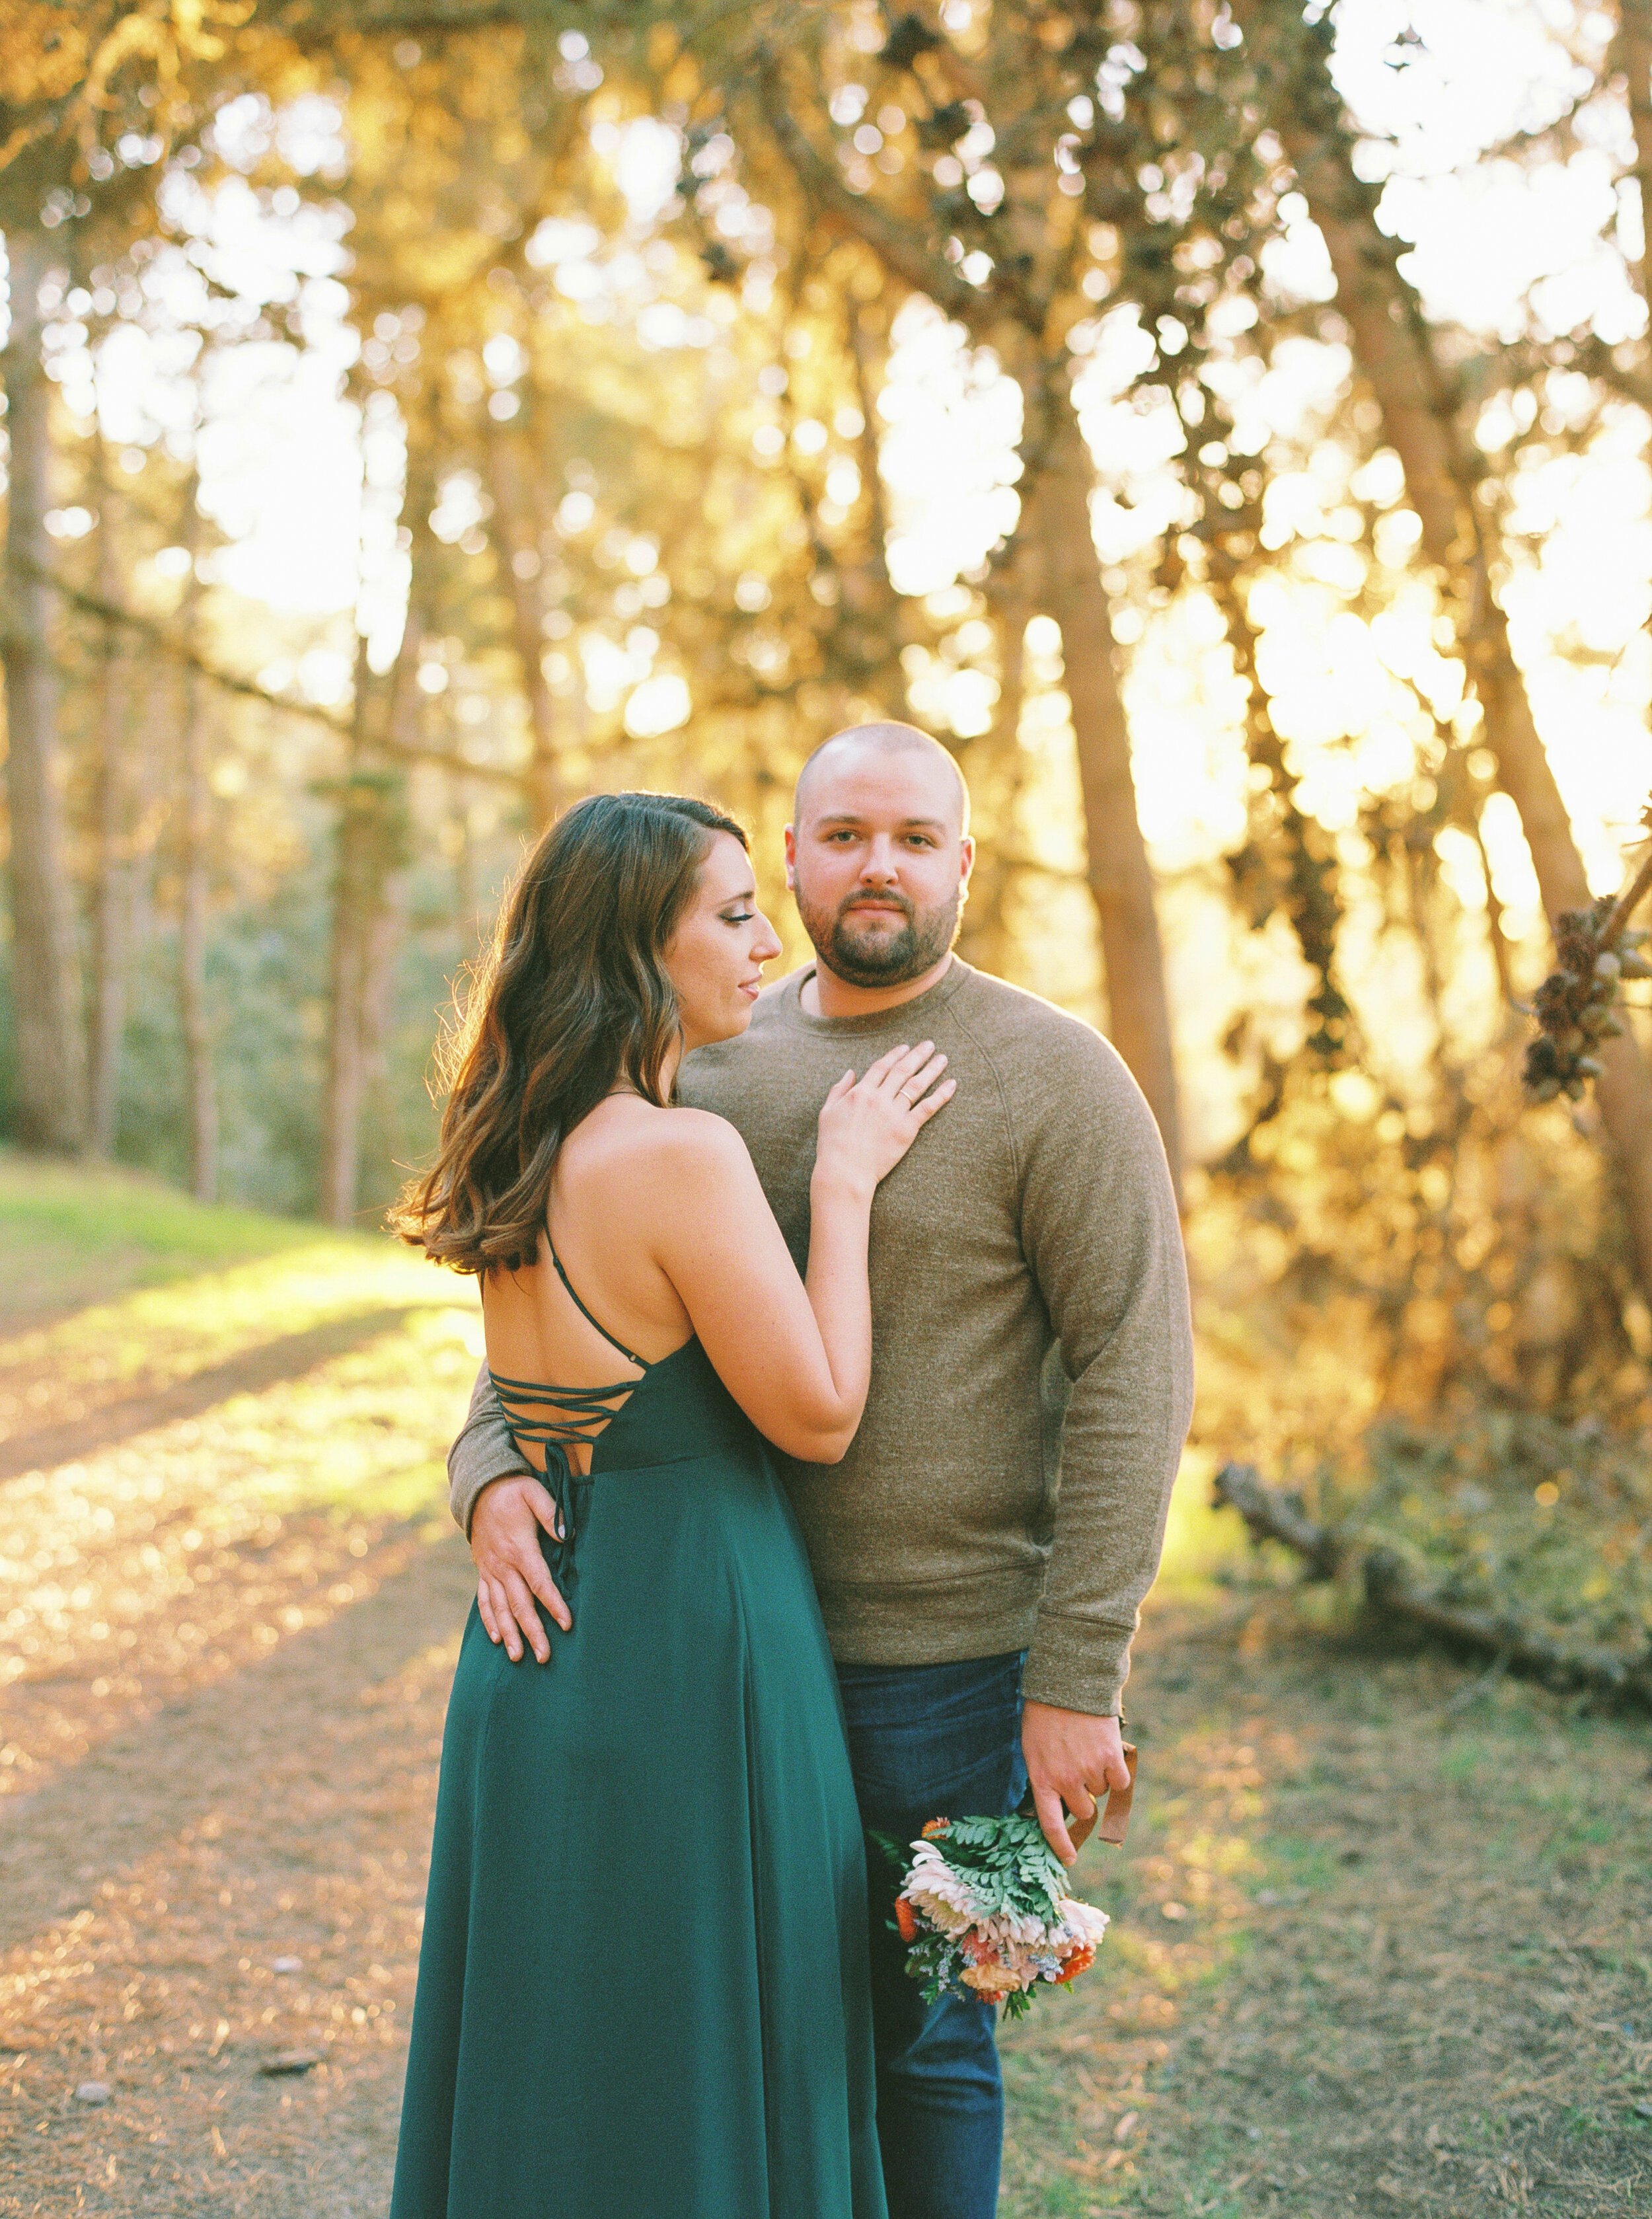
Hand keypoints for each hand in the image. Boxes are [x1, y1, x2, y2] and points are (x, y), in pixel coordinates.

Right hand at [471, 1474, 571, 1660]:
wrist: (480, 1490)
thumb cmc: (513, 1492)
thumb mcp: (534, 1493)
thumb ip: (551, 1514)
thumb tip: (568, 1534)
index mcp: (519, 1549)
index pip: (539, 1583)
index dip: (553, 1604)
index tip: (567, 1624)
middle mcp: (503, 1565)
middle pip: (520, 1604)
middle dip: (533, 1631)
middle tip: (545, 1656)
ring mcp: (491, 1570)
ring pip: (500, 1609)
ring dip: (510, 1634)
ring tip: (519, 1658)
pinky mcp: (483, 1571)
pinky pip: (485, 1600)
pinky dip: (490, 1620)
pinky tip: (496, 1639)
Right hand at [814, 1040, 954, 1195]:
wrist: (844, 1170)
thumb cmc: (832, 1144)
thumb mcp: (827, 1112)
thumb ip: (838, 1089)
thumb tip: (850, 1072)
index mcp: (860, 1092)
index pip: (882, 1066)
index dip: (895, 1055)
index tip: (906, 1047)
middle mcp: (879, 1098)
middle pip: (903, 1070)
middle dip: (918, 1055)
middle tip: (930, 1045)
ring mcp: (894, 1113)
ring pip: (917, 1085)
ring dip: (932, 1069)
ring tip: (943, 1059)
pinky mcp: (906, 1129)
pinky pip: (927, 1108)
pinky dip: (941, 1095)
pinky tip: (952, 1084)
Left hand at [1022, 1701, 1130, 1865]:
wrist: (1067, 1683)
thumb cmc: (1045, 1715)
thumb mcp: (1033, 1748)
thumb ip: (1046, 1776)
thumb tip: (1061, 1802)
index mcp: (1041, 1778)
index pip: (1050, 1824)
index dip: (1060, 1846)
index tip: (1068, 1861)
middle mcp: (1064, 1780)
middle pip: (1083, 1810)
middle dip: (1083, 1796)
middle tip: (1078, 1770)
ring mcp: (1088, 1770)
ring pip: (1101, 1794)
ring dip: (1098, 1779)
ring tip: (1087, 1750)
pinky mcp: (1110, 1758)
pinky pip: (1120, 1783)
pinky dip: (1117, 1773)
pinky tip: (1107, 1753)